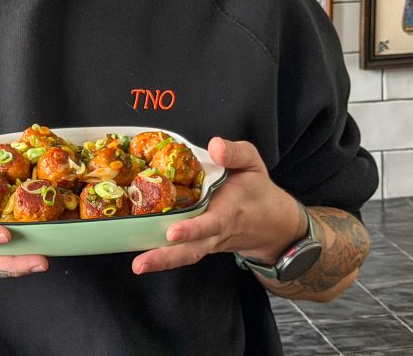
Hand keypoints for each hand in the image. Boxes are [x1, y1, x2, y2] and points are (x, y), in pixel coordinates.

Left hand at [131, 137, 304, 274]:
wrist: (273, 224)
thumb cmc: (257, 189)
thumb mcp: (253, 163)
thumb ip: (235, 153)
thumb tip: (214, 146)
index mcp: (229, 210)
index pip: (211, 223)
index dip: (193, 229)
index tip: (172, 232)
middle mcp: (217, 231)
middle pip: (192, 249)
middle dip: (166, 257)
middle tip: (140, 264)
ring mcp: (208, 241)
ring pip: (186, 254)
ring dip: (161, 261)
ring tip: (138, 265)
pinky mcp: (202, 244)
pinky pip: (184, 252)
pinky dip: (165, 256)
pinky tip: (143, 255)